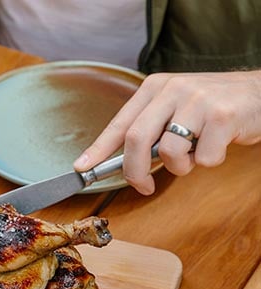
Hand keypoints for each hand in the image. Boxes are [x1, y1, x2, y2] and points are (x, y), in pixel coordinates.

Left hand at [74, 70, 260, 194]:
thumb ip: (150, 129)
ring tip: (194, 155)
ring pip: (169, 151)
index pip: (119, 123)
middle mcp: (173, 89)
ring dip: (179, 166)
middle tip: (143, 186)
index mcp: (155, 87)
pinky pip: (203, 158)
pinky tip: (218, 145)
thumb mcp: (176, 108)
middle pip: (135, 139)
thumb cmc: (214, 107)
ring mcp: (198, 101)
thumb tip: (117, 162)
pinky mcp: (223, 116)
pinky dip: (208, 161)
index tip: (81, 167)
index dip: (98, 149)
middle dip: (134, 171)